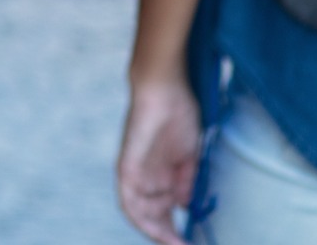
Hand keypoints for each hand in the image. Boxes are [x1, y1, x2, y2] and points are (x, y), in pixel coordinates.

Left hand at [116, 77, 203, 244]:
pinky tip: (154, 229)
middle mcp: (143, 177)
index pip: (162, 210)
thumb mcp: (188, 156)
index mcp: (158, 174)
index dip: (173, 229)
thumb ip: (186, 182)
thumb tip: (185, 207)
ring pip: (138, 213)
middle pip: (150, 216)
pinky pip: (128, 199)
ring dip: (155, 231)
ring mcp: (134, 172)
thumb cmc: (179, 114)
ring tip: (174, 243)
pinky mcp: (127, 166)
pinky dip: (140, 217)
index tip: (189, 242)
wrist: (166, 88)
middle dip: (166, 235)